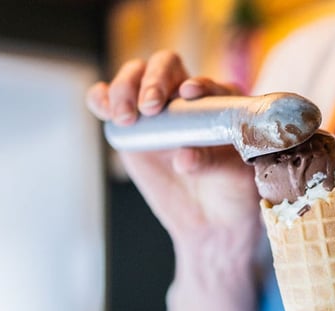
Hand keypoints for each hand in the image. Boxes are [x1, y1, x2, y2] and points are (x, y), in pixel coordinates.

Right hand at [85, 50, 258, 250]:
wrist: (211, 220)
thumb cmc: (233, 193)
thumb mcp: (233, 177)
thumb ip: (211, 162)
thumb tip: (183, 157)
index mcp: (221, 104)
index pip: (206, 82)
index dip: (197, 83)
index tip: (188, 94)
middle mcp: (187, 99)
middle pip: (165, 67)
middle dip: (154, 80)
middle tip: (149, 108)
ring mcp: (157, 110)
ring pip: (134, 76)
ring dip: (125, 88)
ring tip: (125, 118)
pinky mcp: (132, 125)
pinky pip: (109, 101)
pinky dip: (101, 98)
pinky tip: (102, 108)